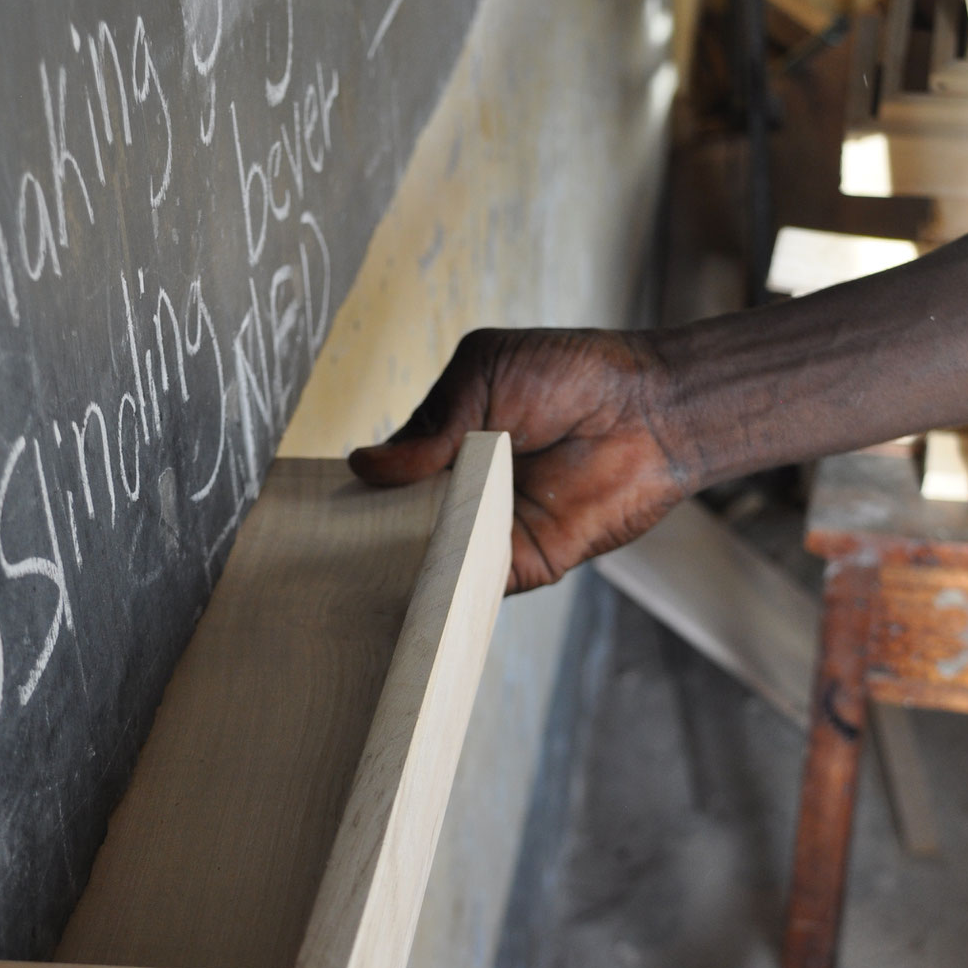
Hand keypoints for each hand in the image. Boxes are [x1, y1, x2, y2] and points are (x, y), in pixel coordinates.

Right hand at [348, 327, 687, 591]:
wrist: (648, 411)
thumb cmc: (572, 376)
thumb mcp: (483, 375)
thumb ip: (429, 426)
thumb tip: (363, 466)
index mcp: (444, 445)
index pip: (384, 479)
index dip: (356, 492)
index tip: (318, 506)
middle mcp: (461, 493)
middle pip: (397, 527)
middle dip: (366, 537)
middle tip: (328, 547)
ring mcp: (487, 532)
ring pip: (427, 563)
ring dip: (400, 567)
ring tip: (355, 572)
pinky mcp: (518, 565)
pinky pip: (471, 589)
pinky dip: (444, 591)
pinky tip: (414, 586)